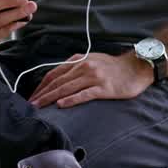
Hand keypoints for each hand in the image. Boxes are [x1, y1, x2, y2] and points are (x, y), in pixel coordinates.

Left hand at [29, 51, 152, 107]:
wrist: (137, 67)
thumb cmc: (114, 67)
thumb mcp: (92, 60)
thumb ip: (76, 67)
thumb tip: (58, 80)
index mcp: (79, 60)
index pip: (54, 73)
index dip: (41, 86)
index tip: (32, 96)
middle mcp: (84, 66)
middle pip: (58, 81)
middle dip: (42, 94)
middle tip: (30, 105)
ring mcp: (94, 77)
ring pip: (67, 87)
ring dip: (51, 98)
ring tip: (40, 107)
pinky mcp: (104, 87)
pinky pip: (84, 94)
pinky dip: (71, 99)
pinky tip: (61, 105)